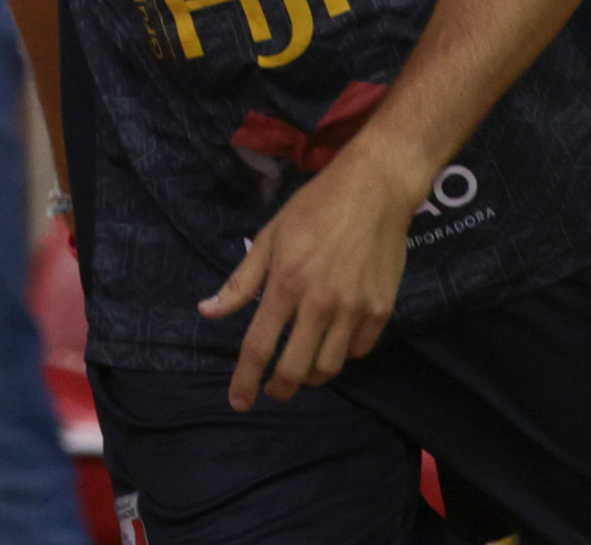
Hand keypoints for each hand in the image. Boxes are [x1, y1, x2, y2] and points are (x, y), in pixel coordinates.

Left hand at [200, 139, 418, 408]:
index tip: (238, 401)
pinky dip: (343, 355)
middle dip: (279, 387)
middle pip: (295, 369)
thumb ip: (241, 281)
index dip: (245, 380)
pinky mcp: (381, 310)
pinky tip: (333, 342)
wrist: (374, 189)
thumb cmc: (314, 208)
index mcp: (286, 284)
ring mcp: (354, 309)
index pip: (259, 347)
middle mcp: (320, 304)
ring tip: (301, 367)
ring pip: (329, 367)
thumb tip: (208, 312)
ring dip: (310, 376)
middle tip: (272, 389)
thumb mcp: (269, 237)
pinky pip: (359, 351)